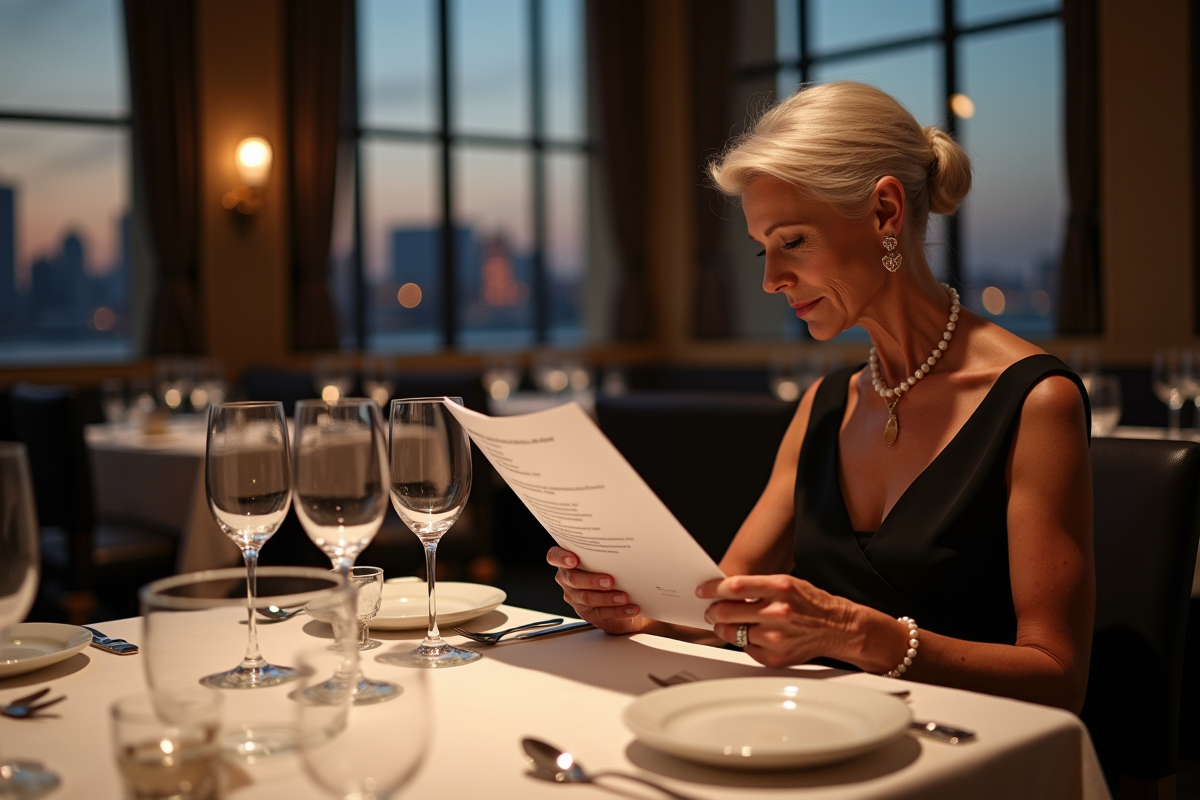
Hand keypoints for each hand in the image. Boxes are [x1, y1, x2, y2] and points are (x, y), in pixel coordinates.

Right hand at [547, 546, 649, 634]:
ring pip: (587, 598)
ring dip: (607, 598)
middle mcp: (567, 579)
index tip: (574, 559)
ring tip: (623, 597)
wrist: (620, 593)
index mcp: (567, 561)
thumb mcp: (603, 558)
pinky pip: (601, 613)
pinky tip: (630, 608)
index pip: (554, 556)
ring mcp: (575, 597)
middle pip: (573, 579)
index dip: (561, 558)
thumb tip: (622, 548)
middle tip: (609, 581)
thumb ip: (602, 553)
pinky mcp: (587, 612)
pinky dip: (618, 611)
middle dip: (592, 580)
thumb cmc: (610, 568)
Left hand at [696, 574, 888, 669]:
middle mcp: (778, 612)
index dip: (713, 588)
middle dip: (713, 610)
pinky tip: (753, 635)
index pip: (736, 586)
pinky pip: (745, 649)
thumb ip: (757, 586)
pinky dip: (743, 641)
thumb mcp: (787, 583)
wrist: (838, 628)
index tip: (703, 590)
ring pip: (732, 632)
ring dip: (725, 627)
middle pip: (728, 611)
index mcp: (780, 588)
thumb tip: (725, 590)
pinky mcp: (776, 657)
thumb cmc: (811, 603)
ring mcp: (777, 637)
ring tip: (728, 623)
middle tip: (711, 610)